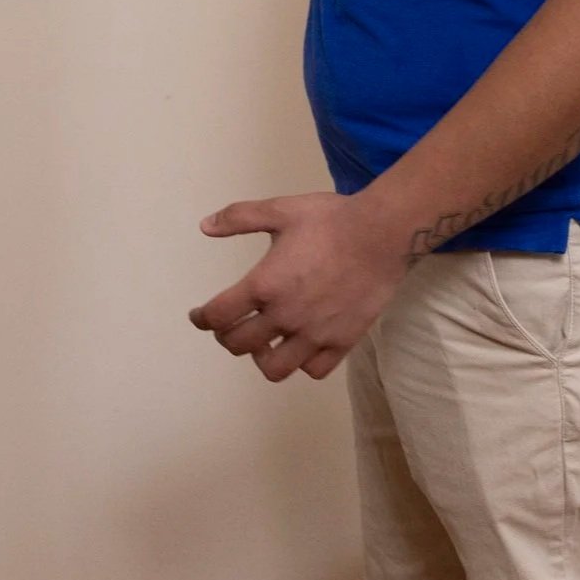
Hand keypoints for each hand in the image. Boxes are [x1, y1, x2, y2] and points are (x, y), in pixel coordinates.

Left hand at [189, 192, 409, 382]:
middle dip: (226, 336)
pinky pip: (314, 370)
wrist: (381, 234)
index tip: (199, 316)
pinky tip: (299, 346)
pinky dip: (301, 363)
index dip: (201, 318)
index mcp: (264, 285)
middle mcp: (285, 316)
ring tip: (264, 342)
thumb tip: (205, 226)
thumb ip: (239, 218)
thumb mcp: (279, 209)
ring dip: (261, 358)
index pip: (218, 315)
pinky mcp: (342, 343)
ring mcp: (314, 334)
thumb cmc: (329, 219)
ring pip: (275, 368)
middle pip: (239, 345)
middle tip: (229, 325)